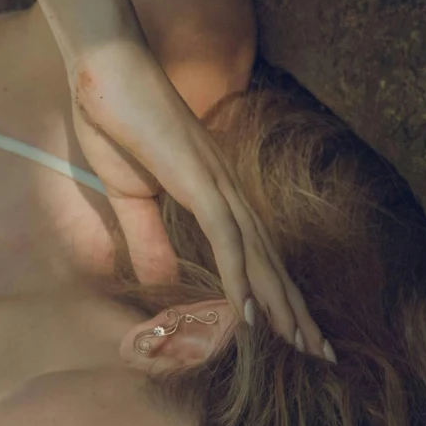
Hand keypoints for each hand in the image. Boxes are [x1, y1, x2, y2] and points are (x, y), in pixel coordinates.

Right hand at [66, 38, 330, 358]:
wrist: (102, 71)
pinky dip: (241, 276)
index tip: (295, 335)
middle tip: (322, 355)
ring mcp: (216, 184)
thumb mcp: (128, 197)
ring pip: (258, 255)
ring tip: (301, 345)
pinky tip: (252, 312)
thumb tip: (160, 281)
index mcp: (214, 195)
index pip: (254, 255)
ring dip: (280, 303)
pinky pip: (225, 236)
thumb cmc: (114, 122)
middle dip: (297, 311)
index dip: (276, 296)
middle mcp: (228, 191)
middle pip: (270, 261)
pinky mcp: (197, 179)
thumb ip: (147, 238)